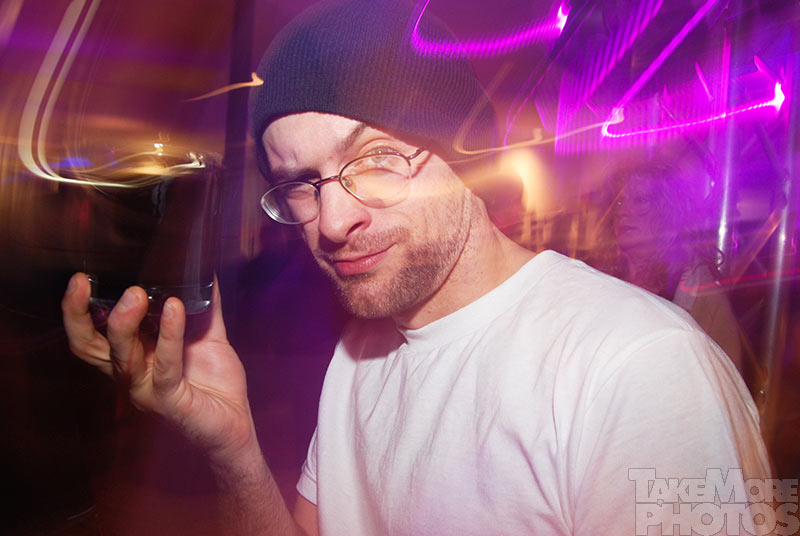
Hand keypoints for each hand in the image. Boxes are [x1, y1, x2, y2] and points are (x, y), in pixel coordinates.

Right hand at [61, 273, 255, 460]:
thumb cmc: (216, 384)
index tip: (79, 278)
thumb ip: (205, 305)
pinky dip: (170, 335)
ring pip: (121, 354)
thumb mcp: (208, 335)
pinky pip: (164, 365)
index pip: (91, 333)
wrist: (236, 424)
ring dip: (125, 322)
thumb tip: (206, 270)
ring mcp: (146, 388)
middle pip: (88, 346)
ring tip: (137, 293)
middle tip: (85, 283)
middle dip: (79, 313)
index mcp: (132, 356)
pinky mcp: (169, 400)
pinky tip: (176, 309)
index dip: (77, 309)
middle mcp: (130, 373)